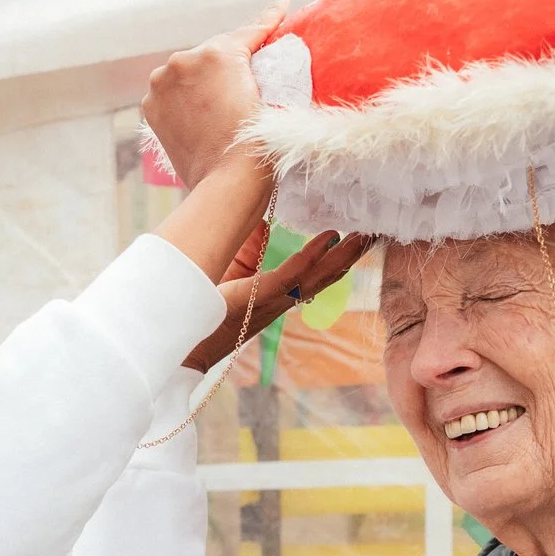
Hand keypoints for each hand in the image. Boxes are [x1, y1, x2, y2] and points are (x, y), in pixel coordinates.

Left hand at [143, 3, 285, 189]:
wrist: (228, 183)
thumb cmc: (259, 142)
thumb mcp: (274, 93)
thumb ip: (270, 59)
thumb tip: (277, 25)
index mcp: (217, 52)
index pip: (248, 32)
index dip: (268, 18)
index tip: (280, 3)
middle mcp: (183, 60)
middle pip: (213, 54)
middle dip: (228, 62)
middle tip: (245, 78)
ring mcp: (161, 84)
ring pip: (189, 73)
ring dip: (202, 81)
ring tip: (218, 105)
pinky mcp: (151, 106)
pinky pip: (172, 93)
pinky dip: (184, 99)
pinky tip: (200, 116)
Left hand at [184, 229, 373, 370]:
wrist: (178, 338)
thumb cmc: (200, 302)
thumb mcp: (232, 265)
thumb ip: (250, 244)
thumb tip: (264, 218)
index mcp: (275, 294)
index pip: (315, 275)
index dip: (338, 257)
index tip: (359, 237)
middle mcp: (279, 301)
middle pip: (325, 277)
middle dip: (352, 256)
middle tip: (376, 234)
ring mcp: (270, 302)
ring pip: (316, 278)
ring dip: (343, 257)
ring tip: (364, 237)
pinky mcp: (255, 299)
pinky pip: (289, 278)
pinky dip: (309, 258)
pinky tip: (327, 239)